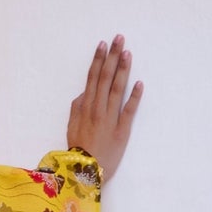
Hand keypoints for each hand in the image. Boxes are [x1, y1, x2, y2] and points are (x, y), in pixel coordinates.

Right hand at [67, 33, 142, 183]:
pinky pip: (128, 111)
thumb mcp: (71, 128)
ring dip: (122, 70)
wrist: (84, 173)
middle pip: (105, 78)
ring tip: (128, 53)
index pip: (92, 78)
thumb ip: (76, 108)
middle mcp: (97, 109)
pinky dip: (134, 97)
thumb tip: (83, 92)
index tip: (103, 45)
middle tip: (119, 38)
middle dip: (112, 57)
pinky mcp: (122, 130)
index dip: (98, 61)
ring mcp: (110, 119)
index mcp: (85, 108)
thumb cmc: (77, 151)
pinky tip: (140, 83)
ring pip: (116, 89)